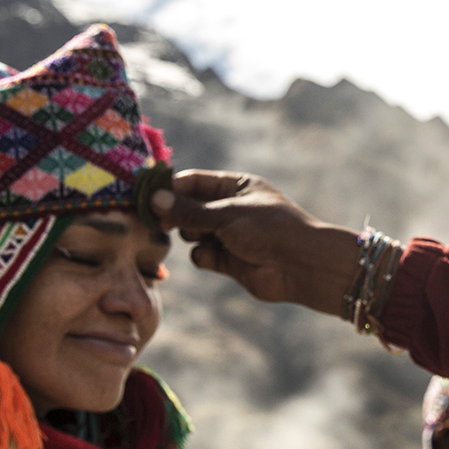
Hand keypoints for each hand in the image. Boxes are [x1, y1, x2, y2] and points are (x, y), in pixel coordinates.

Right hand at [151, 171, 360, 315]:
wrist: (302, 266)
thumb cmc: (270, 229)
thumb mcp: (227, 214)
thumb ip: (190, 210)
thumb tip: (155, 199)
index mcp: (236, 186)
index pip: (193, 182)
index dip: (170, 188)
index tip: (146, 195)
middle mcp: (230, 208)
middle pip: (189, 208)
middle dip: (175, 214)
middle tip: (158, 219)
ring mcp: (229, 235)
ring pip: (193, 232)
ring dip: (191, 235)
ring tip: (199, 236)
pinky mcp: (229, 260)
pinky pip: (203, 255)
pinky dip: (203, 256)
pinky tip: (212, 258)